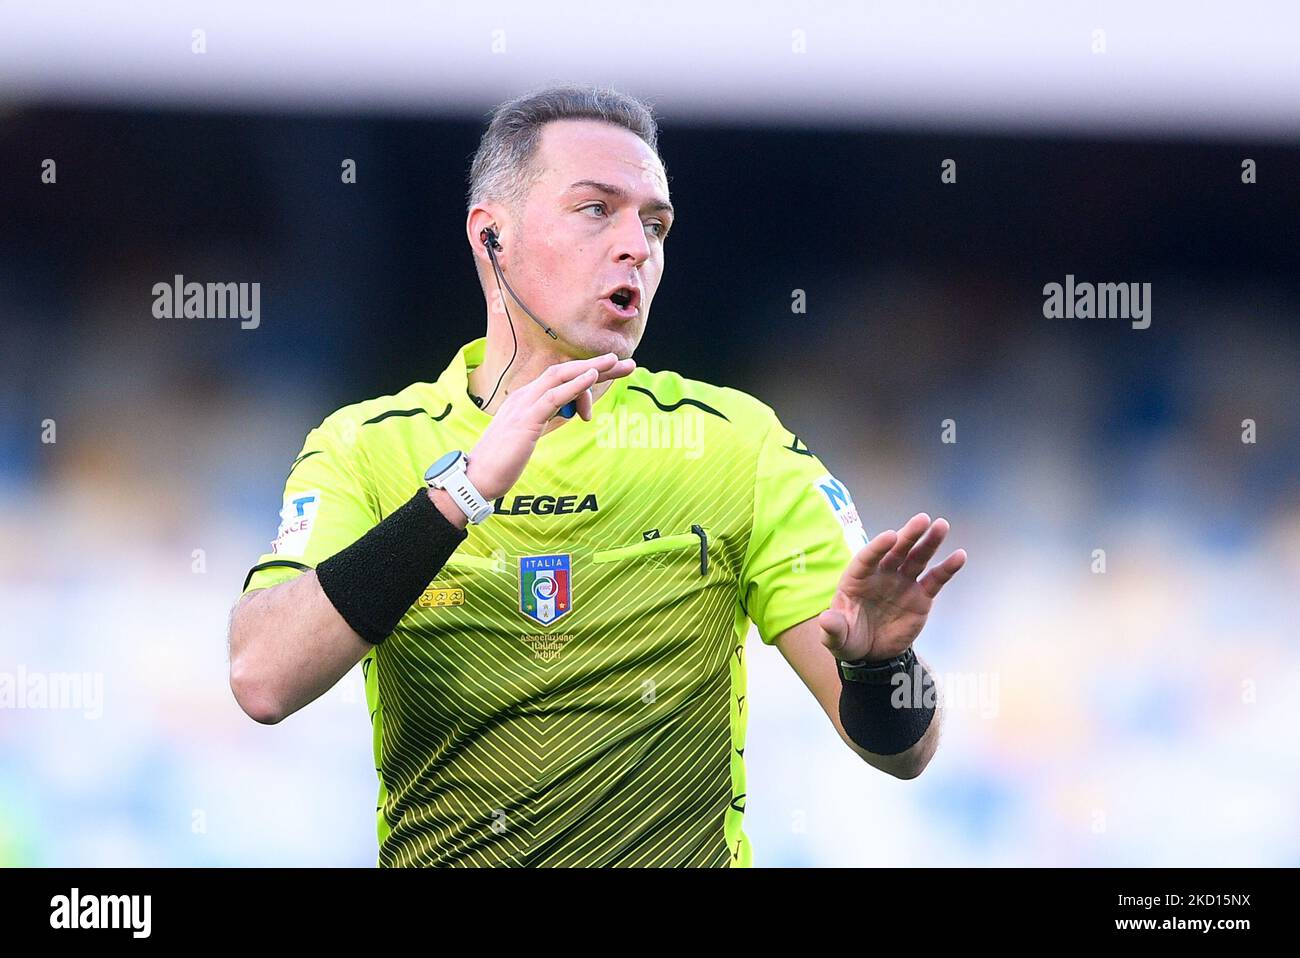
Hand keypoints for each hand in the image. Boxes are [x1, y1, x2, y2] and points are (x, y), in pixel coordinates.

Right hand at [466, 353, 634, 501]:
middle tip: (626, 362)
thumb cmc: (501, 462)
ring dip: (591, 368)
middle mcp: (524, 396)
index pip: (560, 379)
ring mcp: (523, 405)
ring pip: (561, 377)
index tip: (613, 373)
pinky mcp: (526, 419)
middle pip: (564, 371)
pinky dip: (575, 385)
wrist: (477, 478)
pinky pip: (554, 396)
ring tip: (616, 362)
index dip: (588, 374)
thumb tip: (569, 412)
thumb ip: (547, 420)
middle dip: (597, 366)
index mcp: (524, 399)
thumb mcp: (530, 435)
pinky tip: (593, 377)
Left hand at [818, 513, 965, 663]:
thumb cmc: (848, 639)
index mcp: (857, 578)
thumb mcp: (836, 638)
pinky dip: (947, 568)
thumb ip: (832, 628)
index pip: (867, 558)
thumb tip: (827, 620)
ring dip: (929, 542)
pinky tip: (960, 556)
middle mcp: (881, 575)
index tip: (891, 535)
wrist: (871, 654)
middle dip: (908, 535)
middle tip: (923, 519)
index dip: (878, 547)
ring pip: (917, 558)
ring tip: (941, 526)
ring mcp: (902, 583)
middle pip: (896, 551)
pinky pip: (935, 579)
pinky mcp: (920, 597)